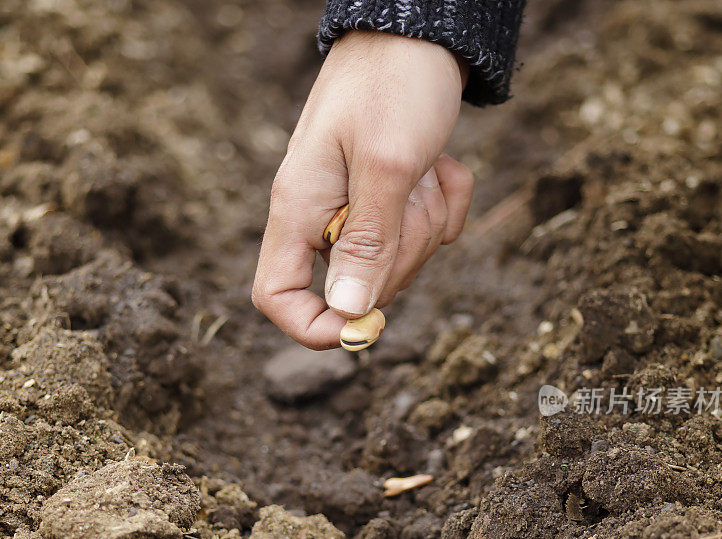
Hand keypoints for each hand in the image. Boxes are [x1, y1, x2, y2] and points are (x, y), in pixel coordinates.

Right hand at [252, 31, 473, 348]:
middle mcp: (321, 215)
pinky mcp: (390, 197)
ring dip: (426, 220)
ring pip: (397, 260)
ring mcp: (356, 207)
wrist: (420, 28)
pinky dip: (444, 202)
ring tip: (426, 168)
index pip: (277, 296)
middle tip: (413, 195)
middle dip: (400, 254)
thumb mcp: (387, 163)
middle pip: (355, 285)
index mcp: (298, 209)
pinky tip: (441, 165)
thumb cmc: (396, 83)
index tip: (364, 325)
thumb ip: (367, 241)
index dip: (314, 325)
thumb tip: (348, 311)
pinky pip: (426, 230)